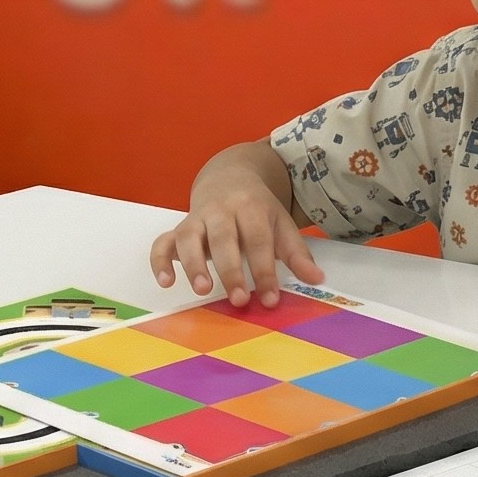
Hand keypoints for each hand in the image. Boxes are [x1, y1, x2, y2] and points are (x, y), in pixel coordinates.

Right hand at [150, 156, 324, 306]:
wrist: (229, 176)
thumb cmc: (257, 208)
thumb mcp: (280, 223)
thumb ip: (296, 252)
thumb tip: (317, 279)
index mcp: (251, 207)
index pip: (258, 240)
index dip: (264, 271)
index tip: (270, 299)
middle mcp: (221, 210)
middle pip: (223, 239)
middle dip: (230, 270)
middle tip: (239, 300)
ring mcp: (196, 218)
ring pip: (189, 238)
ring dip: (193, 264)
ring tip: (202, 290)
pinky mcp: (178, 227)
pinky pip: (162, 242)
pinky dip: (160, 261)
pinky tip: (166, 282)